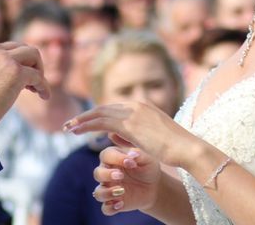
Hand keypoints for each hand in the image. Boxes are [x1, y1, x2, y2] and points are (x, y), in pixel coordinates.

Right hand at [0, 42, 49, 127]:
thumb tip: (5, 77)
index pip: (5, 49)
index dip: (15, 62)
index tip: (17, 78)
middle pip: (21, 47)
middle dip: (29, 62)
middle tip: (30, 82)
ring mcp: (5, 59)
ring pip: (34, 54)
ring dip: (38, 69)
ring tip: (37, 88)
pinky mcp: (17, 72)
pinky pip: (38, 76)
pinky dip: (44, 86)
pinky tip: (44, 96)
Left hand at [63, 101, 195, 167]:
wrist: (187, 148)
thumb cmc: (173, 148)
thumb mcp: (149, 139)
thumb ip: (130, 135)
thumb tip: (112, 135)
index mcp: (142, 106)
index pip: (113, 109)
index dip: (97, 116)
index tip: (85, 123)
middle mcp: (135, 105)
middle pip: (103, 108)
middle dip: (86, 116)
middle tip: (70, 124)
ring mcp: (132, 113)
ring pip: (99, 113)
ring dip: (82, 120)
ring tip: (68, 127)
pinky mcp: (129, 124)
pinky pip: (101, 122)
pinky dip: (86, 125)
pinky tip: (76, 130)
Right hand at [92, 144, 161, 215]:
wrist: (154, 187)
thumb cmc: (147, 168)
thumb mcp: (147, 159)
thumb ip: (139, 154)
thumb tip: (131, 154)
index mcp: (113, 158)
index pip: (106, 155)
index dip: (116, 158)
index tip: (131, 162)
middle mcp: (107, 173)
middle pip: (97, 173)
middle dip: (106, 175)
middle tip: (120, 176)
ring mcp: (109, 189)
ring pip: (98, 193)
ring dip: (107, 193)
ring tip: (122, 191)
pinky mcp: (113, 203)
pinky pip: (105, 208)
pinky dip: (110, 208)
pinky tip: (121, 204)